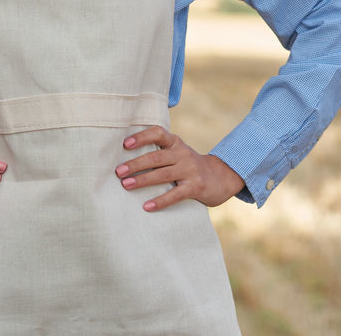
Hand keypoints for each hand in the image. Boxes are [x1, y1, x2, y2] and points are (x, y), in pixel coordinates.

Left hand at [114, 126, 244, 211]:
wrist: (221, 177)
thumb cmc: (189, 165)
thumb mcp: (178, 153)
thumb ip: (159, 152)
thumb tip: (126, 159)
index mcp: (175, 143)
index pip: (158, 133)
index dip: (142, 137)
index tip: (125, 144)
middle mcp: (183, 154)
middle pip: (156, 157)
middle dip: (136, 164)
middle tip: (119, 171)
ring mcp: (190, 170)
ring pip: (163, 174)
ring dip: (143, 180)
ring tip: (126, 185)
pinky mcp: (195, 187)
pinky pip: (175, 194)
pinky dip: (160, 201)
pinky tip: (147, 206)